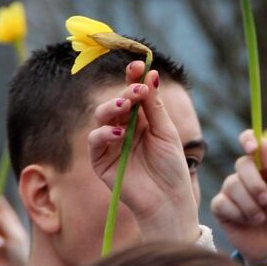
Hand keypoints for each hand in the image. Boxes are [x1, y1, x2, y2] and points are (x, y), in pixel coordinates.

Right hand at [88, 61, 198, 242]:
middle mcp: (123, 128)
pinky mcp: (100, 161)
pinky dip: (104, 133)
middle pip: (116, 101)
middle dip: (125, 91)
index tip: (138, 65)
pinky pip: (95, 140)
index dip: (133, 77)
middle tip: (136, 91)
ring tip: (125, 106)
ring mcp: (110, 144)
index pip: (133, 92)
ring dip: (111, 108)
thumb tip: (150, 74)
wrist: (168, 200)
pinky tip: (119, 133)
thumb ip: (155, 105)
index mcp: (141, 120)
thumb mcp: (166, 132)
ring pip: (101, 117)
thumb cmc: (172, 168)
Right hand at [211, 130, 266, 265]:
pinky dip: (237, 214)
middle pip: (241, 164)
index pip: (250, 143)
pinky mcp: (221, 209)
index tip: (252, 148)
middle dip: (255, 184)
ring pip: (231, 185)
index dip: (248, 140)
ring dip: (249, 204)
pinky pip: (221, 203)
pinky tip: (247, 223)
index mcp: (264, 169)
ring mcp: (232, 193)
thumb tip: (264, 142)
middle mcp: (246, 177)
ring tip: (260, 218)